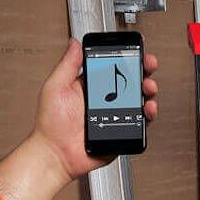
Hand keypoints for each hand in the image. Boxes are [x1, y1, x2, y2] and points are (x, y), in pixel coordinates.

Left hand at [31, 38, 158, 182]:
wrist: (57, 155)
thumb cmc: (51, 126)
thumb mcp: (56, 87)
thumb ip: (68, 65)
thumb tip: (75, 44)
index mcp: (90, 87)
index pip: (112, 67)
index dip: (126, 57)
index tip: (135, 50)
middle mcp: (105, 100)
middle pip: (130, 81)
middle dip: (143, 71)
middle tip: (147, 66)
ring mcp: (115, 116)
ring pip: (139, 100)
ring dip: (148, 91)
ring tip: (147, 87)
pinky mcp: (122, 133)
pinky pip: (140, 123)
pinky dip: (148, 115)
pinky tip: (147, 109)